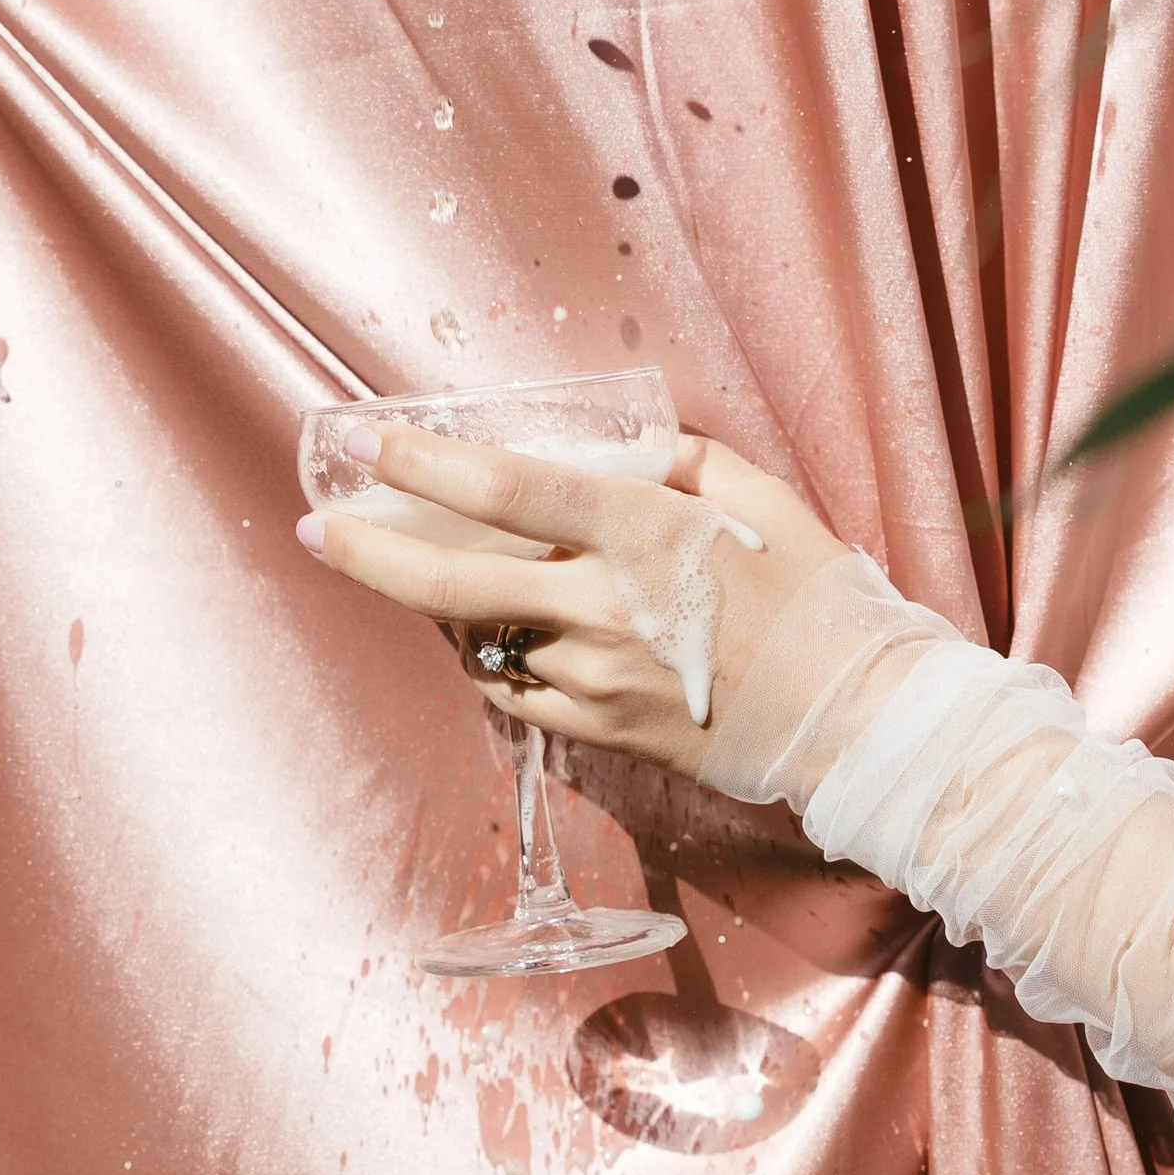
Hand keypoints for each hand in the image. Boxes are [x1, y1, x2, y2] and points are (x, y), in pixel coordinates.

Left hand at [295, 425, 851, 779]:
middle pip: (454, 584)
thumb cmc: (816, 597)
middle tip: (317, 528)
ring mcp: (596, 680)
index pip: (507, 493)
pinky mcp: (602, 730)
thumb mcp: (758, 500)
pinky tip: (491, 636)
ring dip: (441, 608)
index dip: (425, 467)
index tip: (366, 443)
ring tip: (426, 573)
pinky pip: (514, 694)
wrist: (856, 718)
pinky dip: (491, 659)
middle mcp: (603, 609)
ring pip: (478, 641)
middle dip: (371, 554)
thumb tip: (618, 445)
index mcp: (642, 535)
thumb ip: (678, 462)